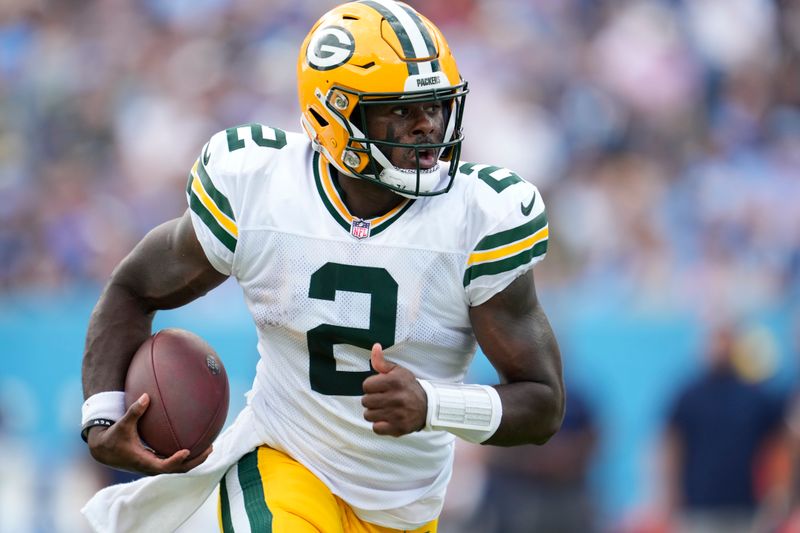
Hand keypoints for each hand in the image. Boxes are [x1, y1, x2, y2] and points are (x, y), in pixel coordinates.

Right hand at [86, 393, 211, 474]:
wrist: (103, 450)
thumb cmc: (113, 437)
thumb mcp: (123, 424)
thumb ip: (135, 411)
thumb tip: (146, 396)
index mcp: (144, 461)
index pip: (164, 466)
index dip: (176, 460)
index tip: (187, 451)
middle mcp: (151, 466)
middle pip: (178, 470)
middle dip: (195, 461)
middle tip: (210, 448)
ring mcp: (154, 465)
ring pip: (178, 468)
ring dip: (194, 460)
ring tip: (209, 447)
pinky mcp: (154, 461)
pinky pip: (174, 462)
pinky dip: (186, 457)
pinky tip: (196, 444)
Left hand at [361, 343, 426, 436]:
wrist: (428, 406)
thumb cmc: (409, 387)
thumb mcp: (398, 371)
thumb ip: (382, 362)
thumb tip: (375, 347)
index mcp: (394, 382)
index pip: (366, 385)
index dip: (371, 387)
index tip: (379, 388)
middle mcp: (396, 398)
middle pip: (365, 401)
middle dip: (372, 400)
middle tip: (382, 399)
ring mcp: (397, 414)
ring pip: (368, 415)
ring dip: (374, 413)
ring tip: (384, 409)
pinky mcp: (398, 428)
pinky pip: (376, 428)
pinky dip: (379, 425)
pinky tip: (387, 418)